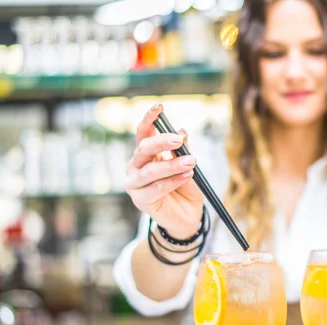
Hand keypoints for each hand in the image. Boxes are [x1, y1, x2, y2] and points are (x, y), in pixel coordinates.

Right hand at [125, 103, 203, 238]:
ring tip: (191, 162)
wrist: (187, 216)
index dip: (149, 119)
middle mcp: (136, 166)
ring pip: (151, 170)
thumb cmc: (185, 188)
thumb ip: (182, 150)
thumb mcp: (187, 165)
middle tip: (179, 139)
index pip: (143, 132)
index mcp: (145, 153)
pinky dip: (174, 180)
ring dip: (172, 164)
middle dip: (162, 141)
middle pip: (144, 148)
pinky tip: (187, 176)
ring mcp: (135, 183)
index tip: (160, 107)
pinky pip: (157, 188)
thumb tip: (181, 131)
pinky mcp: (140, 200)